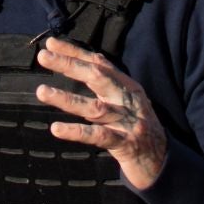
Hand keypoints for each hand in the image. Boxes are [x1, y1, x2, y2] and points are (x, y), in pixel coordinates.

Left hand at [34, 38, 167, 188]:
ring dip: (66, 98)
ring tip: (42, 91)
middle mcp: (127, 99)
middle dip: (70, 64)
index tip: (51, 43)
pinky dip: (76, 132)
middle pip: (97, 77)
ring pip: (94, 107)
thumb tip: (85, 60)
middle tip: (43, 56)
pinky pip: (97, 136)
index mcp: (127, 86)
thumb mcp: (127, 100)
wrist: (161, 160)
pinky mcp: (124, 144)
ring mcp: (126, 122)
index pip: (98, 63)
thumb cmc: (137, 127)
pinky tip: (56, 128)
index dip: (75, 52)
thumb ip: (108, 82)